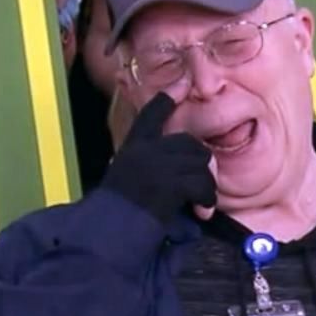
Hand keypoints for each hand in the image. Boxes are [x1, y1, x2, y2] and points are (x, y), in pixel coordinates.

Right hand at [99, 92, 217, 223]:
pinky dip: (206, 200)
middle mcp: (145, 151)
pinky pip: (201, 184)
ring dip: (206, 185)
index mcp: (133, 147)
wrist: (109, 230)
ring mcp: (158, 166)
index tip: (180, 86)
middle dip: (201, 164)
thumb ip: (143, 165)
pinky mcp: (169, 184)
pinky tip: (201, 212)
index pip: (150, 115)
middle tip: (201, 187)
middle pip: (191, 143)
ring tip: (201, 203)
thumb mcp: (123, 178)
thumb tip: (170, 166)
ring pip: (201, 163)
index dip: (166, 100)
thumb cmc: (114, 213)